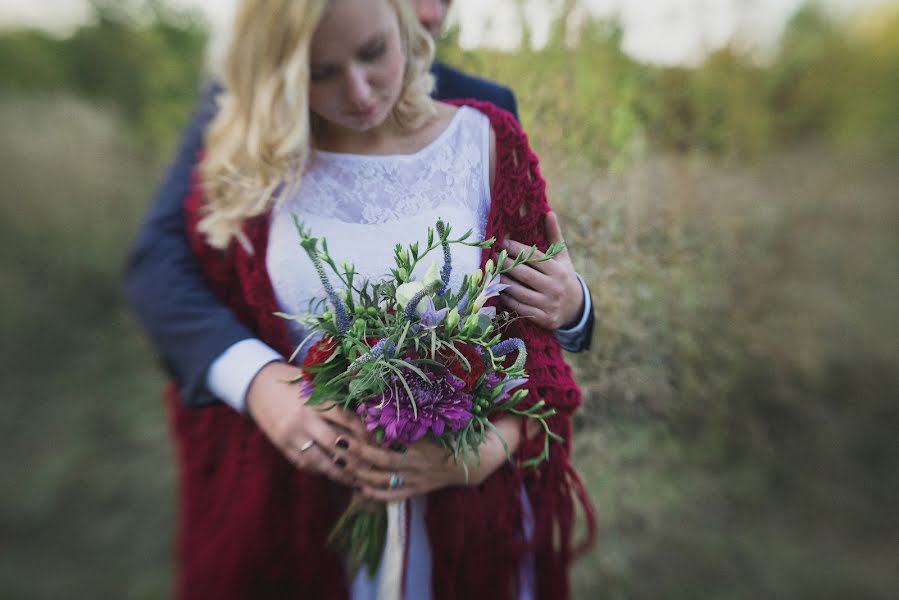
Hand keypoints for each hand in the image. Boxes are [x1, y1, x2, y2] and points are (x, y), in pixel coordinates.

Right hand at [246, 361, 372, 487]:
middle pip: (336, 444)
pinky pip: (304, 464)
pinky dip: (321, 471)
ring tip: (358, 481)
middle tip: (374, 468)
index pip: (347, 419)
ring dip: (341, 473)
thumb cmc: (294, 382)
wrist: (257, 383)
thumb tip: (366, 421)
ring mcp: (291, 434)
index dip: (364, 434)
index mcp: (316, 399)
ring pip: (320, 460)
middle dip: (357, 459)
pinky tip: (335, 475)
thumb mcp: (316, 385)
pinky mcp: (281, 445)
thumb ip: (336, 401)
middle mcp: (304, 418)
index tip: (377, 443)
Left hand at [350, 415, 524, 501]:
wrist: (479, 460)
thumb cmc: (460, 431)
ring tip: (339, 461)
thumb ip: (421, 407)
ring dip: (358, 472)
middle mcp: (417, 465)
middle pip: (379, 461)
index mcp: (423, 444)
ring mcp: (417, 480)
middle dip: (355, 452)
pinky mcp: (417, 490)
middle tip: (336, 441)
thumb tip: (400, 387)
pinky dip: (374, 493)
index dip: (366, 434)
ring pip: (381, 481)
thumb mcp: (443, 416)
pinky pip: (392, 496)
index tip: (348, 422)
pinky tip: (358, 486)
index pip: (389, 441)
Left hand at [494, 211, 583, 330]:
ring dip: (503, 282)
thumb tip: (548, 212)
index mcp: (558, 270)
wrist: (574, 308)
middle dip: (506, 264)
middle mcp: (554, 287)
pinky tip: (499, 291)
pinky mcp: (543, 318)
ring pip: (520, 292)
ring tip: (492, 272)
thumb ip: (554, 236)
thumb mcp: (562, 258)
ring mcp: (549, 304)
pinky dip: (508, 300)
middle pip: (524, 274)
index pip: (534, 257)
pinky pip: (520, 308)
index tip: (503, 242)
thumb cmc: (563, 277)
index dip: (517, 249)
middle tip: (492, 256)